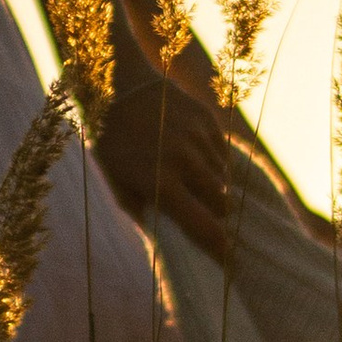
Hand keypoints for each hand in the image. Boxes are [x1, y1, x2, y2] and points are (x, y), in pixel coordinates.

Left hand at [93, 57, 229, 255]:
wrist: (119, 84)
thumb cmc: (113, 140)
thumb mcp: (117, 179)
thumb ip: (140, 211)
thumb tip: (163, 240)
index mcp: (159, 182)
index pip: (201, 224)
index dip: (218, 245)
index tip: (228, 256)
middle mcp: (183, 161)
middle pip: (221, 202)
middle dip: (218, 212)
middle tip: (210, 213)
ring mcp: (197, 138)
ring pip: (223, 177)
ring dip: (214, 184)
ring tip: (192, 176)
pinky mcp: (206, 120)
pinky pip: (222, 152)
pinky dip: (214, 160)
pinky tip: (194, 153)